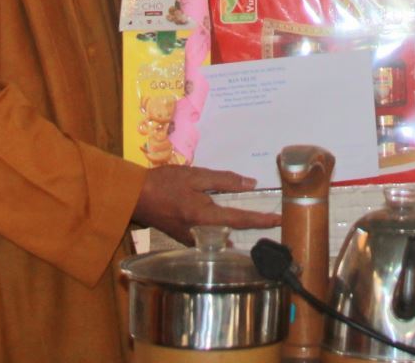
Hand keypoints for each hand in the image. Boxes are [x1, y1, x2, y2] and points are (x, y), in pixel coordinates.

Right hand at [134, 165, 280, 244]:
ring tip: (253, 219)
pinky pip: (209, 237)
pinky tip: (225, 221)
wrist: (134, 197)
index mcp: (205, 216)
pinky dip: (221, 230)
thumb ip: (224, 180)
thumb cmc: (164, 183)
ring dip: (237, 230)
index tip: (280, 220)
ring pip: (221, 237)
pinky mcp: (184, 238)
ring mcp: (191, 239)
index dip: (262, 220)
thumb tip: (250, 184)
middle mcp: (200, 233)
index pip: (241, 220)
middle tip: (270, 220)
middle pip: (233, 233)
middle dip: (252, 227)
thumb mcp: (195, 175)